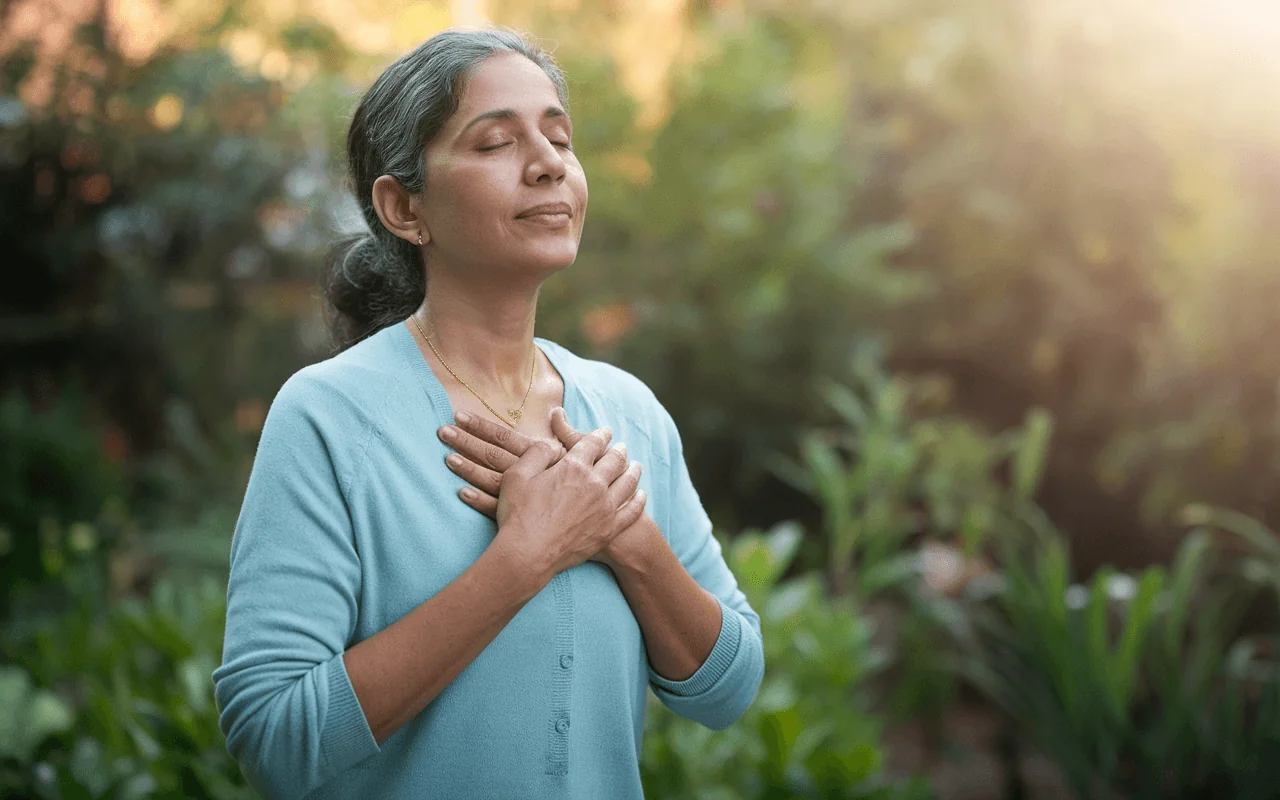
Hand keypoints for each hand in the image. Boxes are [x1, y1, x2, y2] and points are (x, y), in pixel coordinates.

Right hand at [438, 409, 652, 569]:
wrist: (528, 554)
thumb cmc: (518, 514)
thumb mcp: (518, 474)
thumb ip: (538, 453)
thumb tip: (553, 444)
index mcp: (573, 467)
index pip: (593, 444)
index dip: (600, 435)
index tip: (605, 431)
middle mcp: (594, 484)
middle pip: (614, 461)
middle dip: (619, 451)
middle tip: (622, 447)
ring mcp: (605, 508)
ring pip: (628, 484)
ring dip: (633, 471)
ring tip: (636, 466)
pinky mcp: (608, 530)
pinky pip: (631, 512)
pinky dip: (639, 501)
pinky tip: (641, 496)